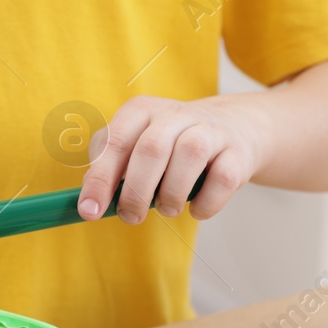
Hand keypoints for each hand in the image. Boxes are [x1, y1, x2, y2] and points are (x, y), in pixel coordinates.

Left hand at [76, 95, 267, 224]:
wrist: (234, 128)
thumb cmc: (171, 146)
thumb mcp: (136, 145)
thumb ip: (109, 168)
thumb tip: (89, 200)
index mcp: (141, 111)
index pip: (115, 142)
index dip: (100, 179)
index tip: (89, 211)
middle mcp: (175, 114)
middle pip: (151, 150)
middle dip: (136, 192)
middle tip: (131, 216)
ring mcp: (210, 130)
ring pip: (189, 157)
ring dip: (172, 195)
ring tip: (167, 209)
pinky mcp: (237, 151)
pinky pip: (222, 179)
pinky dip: (205, 203)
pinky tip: (196, 209)